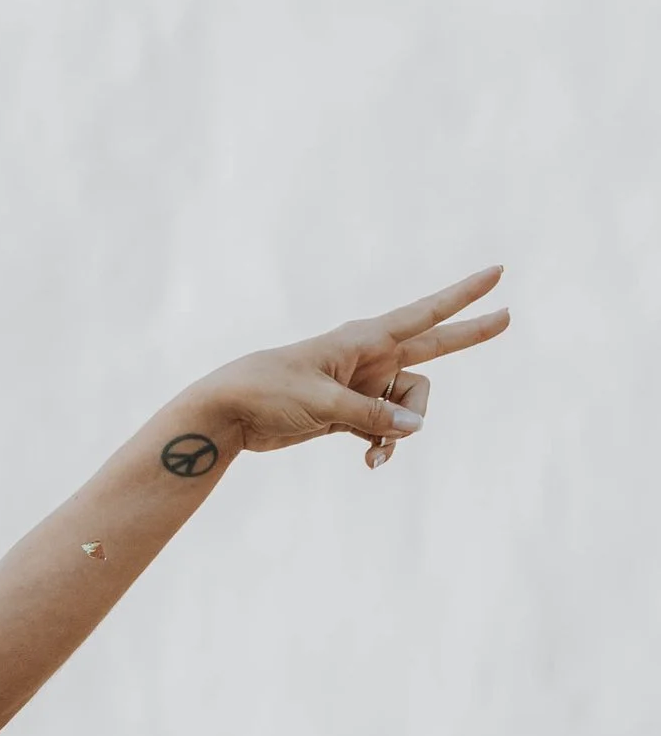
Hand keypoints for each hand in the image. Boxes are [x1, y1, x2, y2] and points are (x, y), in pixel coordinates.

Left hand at [190, 269, 508, 467]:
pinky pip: (386, 428)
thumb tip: (414, 426)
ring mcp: (361, 385)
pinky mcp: (349, 413)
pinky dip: (384, 445)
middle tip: (508, 317)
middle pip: (432, 348)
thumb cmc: (268, 391)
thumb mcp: (322, 402)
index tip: (496, 274)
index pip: (425, 314)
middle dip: (468, 336)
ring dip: (402, 430)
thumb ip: (372, 413)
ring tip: (377, 451)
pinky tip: (372, 461)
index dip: (463, 296)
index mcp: (363, 340)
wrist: (227, 413)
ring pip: (409, 405)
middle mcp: (369, 358)